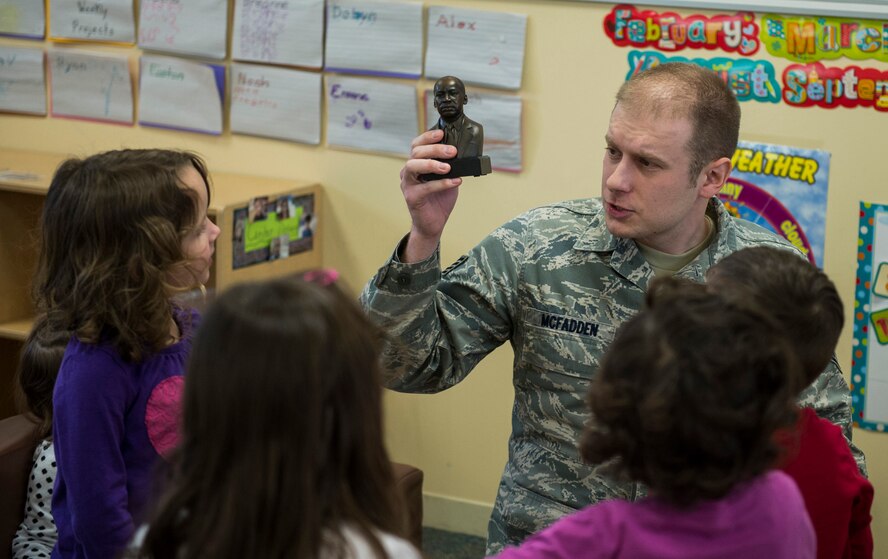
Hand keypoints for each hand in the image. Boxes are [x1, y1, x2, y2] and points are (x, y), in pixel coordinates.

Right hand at [400, 130, 461, 262]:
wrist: (433, 224)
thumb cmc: (439, 200)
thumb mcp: (448, 178)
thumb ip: (451, 166)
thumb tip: (463, 153)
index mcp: (416, 164)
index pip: (417, 145)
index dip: (427, 137)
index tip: (442, 133)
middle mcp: (409, 172)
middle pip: (416, 153)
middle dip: (435, 149)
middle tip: (452, 151)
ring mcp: (408, 184)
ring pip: (413, 166)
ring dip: (432, 164)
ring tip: (448, 167)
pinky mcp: (412, 197)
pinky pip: (425, 187)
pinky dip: (441, 183)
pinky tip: (455, 181)